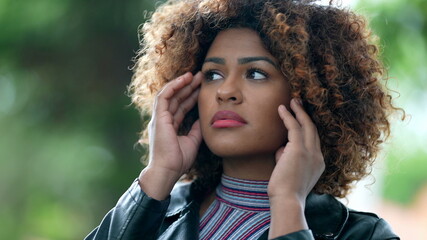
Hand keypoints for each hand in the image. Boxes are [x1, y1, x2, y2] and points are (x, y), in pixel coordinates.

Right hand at [139, 72, 202, 199]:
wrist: (168, 171)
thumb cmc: (178, 161)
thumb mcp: (192, 141)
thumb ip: (196, 129)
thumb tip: (202, 119)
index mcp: (170, 126)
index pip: (181, 106)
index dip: (191, 96)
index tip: (202, 88)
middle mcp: (163, 120)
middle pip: (176, 99)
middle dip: (188, 87)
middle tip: (201, 77)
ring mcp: (159, 118)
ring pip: (170, 95)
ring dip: (181, 84)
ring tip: (193, 75)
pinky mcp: (158, 117)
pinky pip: (164, 97)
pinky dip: (173, 86)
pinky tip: (184, 79)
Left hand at [268, 98, 324, 237]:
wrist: (287, 200)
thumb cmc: (284, 191)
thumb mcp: (289, 171)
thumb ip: (287, 158)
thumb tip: (281, 148)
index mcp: (317, 163)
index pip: (314, 140)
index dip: (307, 127)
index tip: (301, 118)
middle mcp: (317, 155)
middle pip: (313, 129)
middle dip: (306, 115)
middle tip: (299, 103)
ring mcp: (310, 152)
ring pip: (306, 125)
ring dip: (299, 111)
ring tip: (292, 100)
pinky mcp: (299, 149)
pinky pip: (294, 127)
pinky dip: (288, 116)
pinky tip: (281, 108)